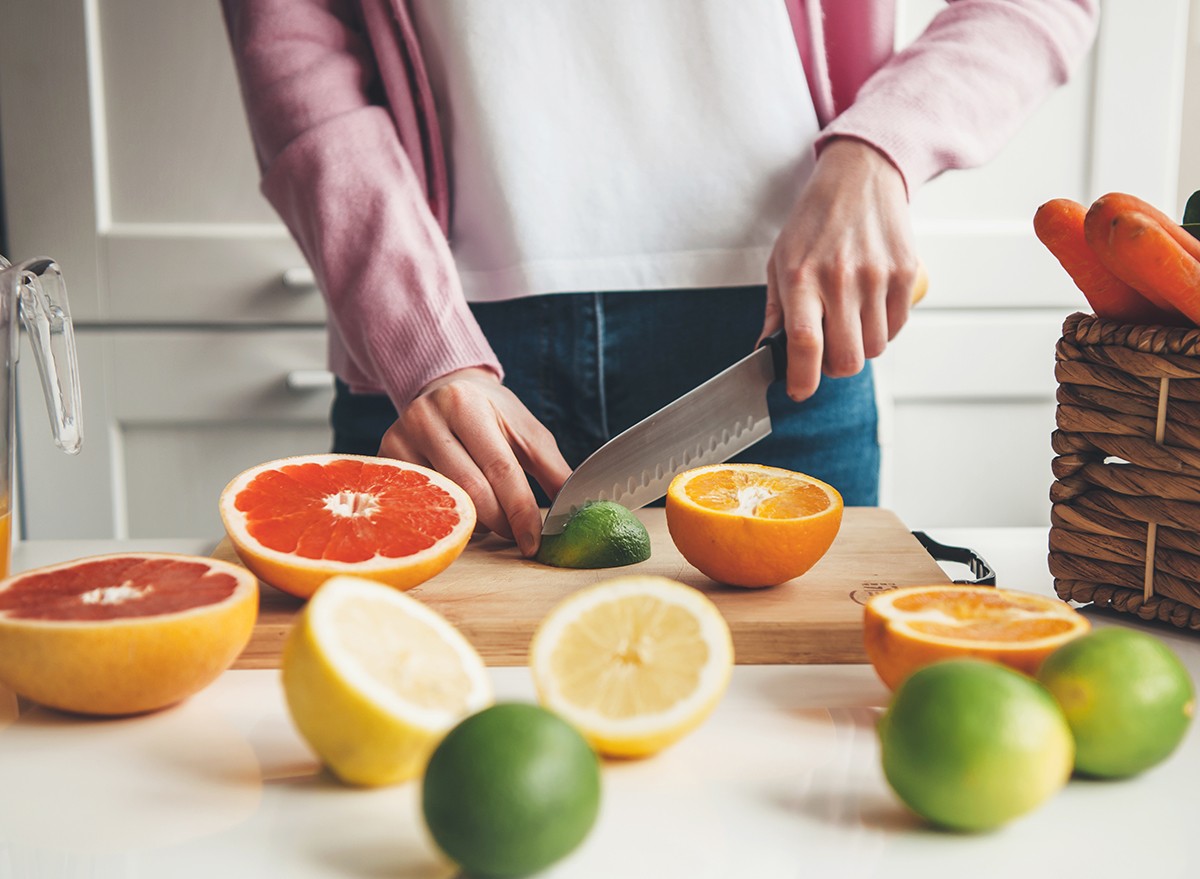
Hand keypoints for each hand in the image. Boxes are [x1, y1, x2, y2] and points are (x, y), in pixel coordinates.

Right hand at [378, 368, 570, 556]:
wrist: (444, 388)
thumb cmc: (491, 414)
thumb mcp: (526, 431)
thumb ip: (552, 468)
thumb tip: (574, 509)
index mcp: (466, 403)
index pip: (499, 469)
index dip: (520, 511)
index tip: (534, 541)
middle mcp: (426, 418)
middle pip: (469, 490)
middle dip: (501, 523)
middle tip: (519, 538)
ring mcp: (398, 439)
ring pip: (443, 502)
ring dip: (476, 522)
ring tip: (494, 521)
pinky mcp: (383, 459)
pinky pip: (418, 504)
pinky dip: (447, 518)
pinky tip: (462, 517)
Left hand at [763, 137, 918, 400]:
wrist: (859, 178)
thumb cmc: (814, 222)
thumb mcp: (780, 260)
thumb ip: (774, 311)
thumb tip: (766, 352)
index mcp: (801, 277)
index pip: (805, 343)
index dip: (802, 378)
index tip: (797, 391)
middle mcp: (841, 279)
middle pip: (847, 359)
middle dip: (834, 368)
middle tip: (826, 352)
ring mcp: (877, 277)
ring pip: (874, 349)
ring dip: (859, 346)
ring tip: (848, 318)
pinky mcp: (905, 274)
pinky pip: (896, 327)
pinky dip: (882, 328)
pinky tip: (869, 305)